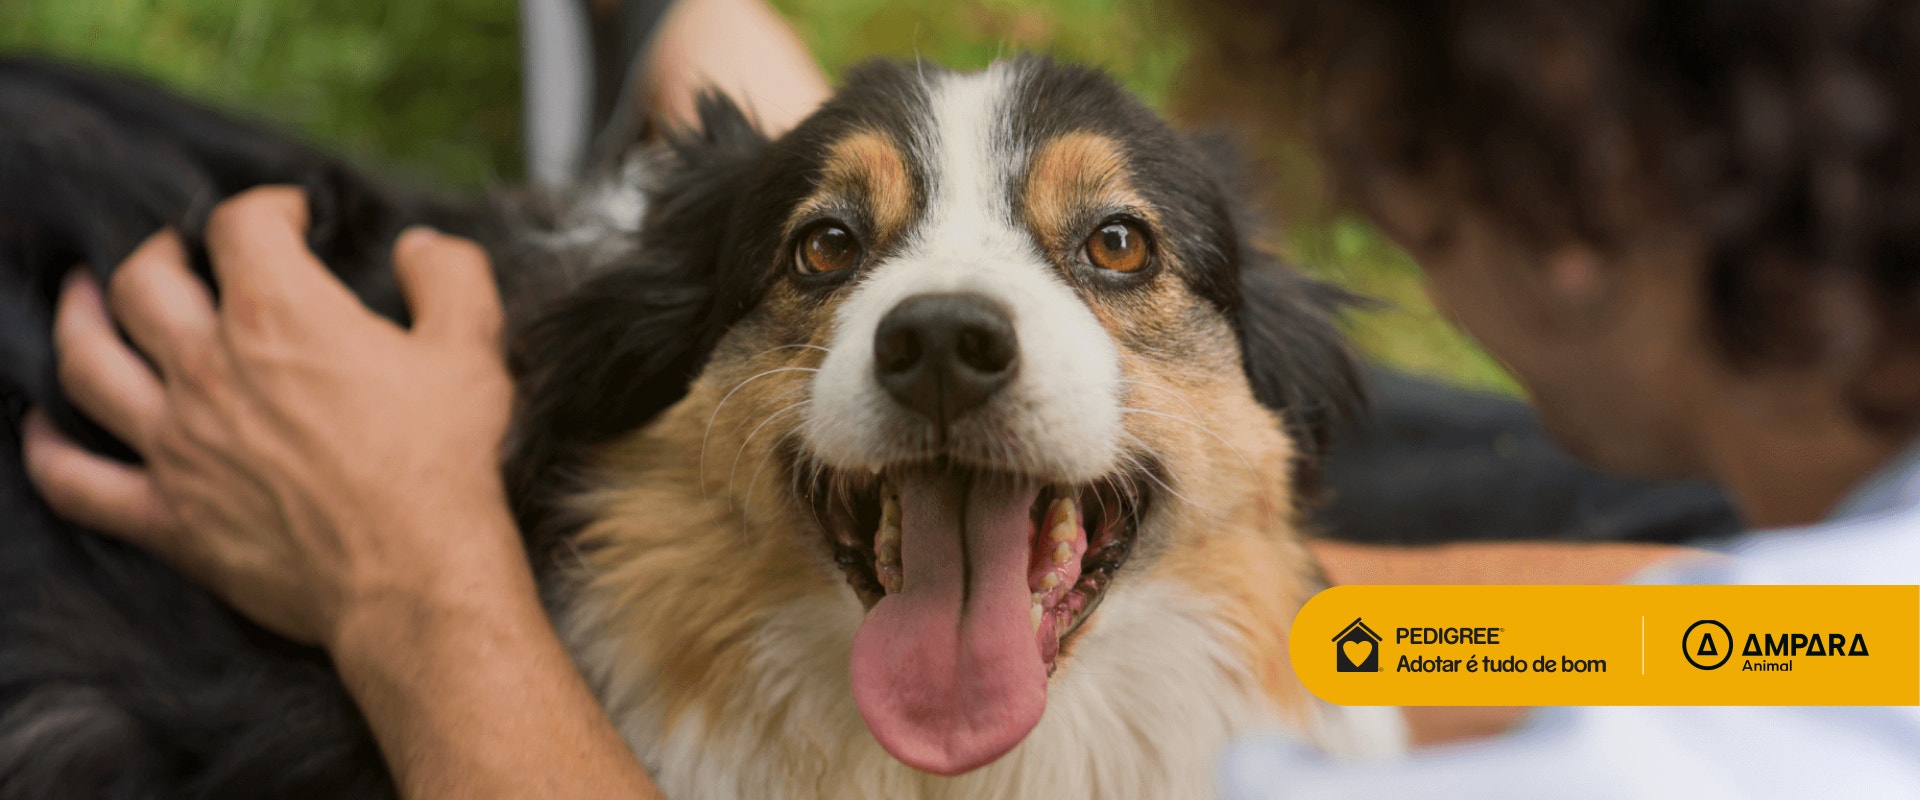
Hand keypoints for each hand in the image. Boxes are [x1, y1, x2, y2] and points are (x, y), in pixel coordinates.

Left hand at [22, 186, 518, 647]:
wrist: (416, 575)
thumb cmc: (444, 462)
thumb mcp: (472, 349)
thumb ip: (450, 277)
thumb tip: (420, 246)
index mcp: (281, 315)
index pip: (239, 226)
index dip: (265, 208)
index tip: (289, 218)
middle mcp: (210, 368)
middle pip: (143, 282)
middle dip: (160, 253)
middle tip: (181, 255)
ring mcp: (177, 443)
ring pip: (87, 364)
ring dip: (79, 322)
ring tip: (85, 301)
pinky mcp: (167, 515)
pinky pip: (75, 479)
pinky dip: (46, 450)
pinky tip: (40, 428)